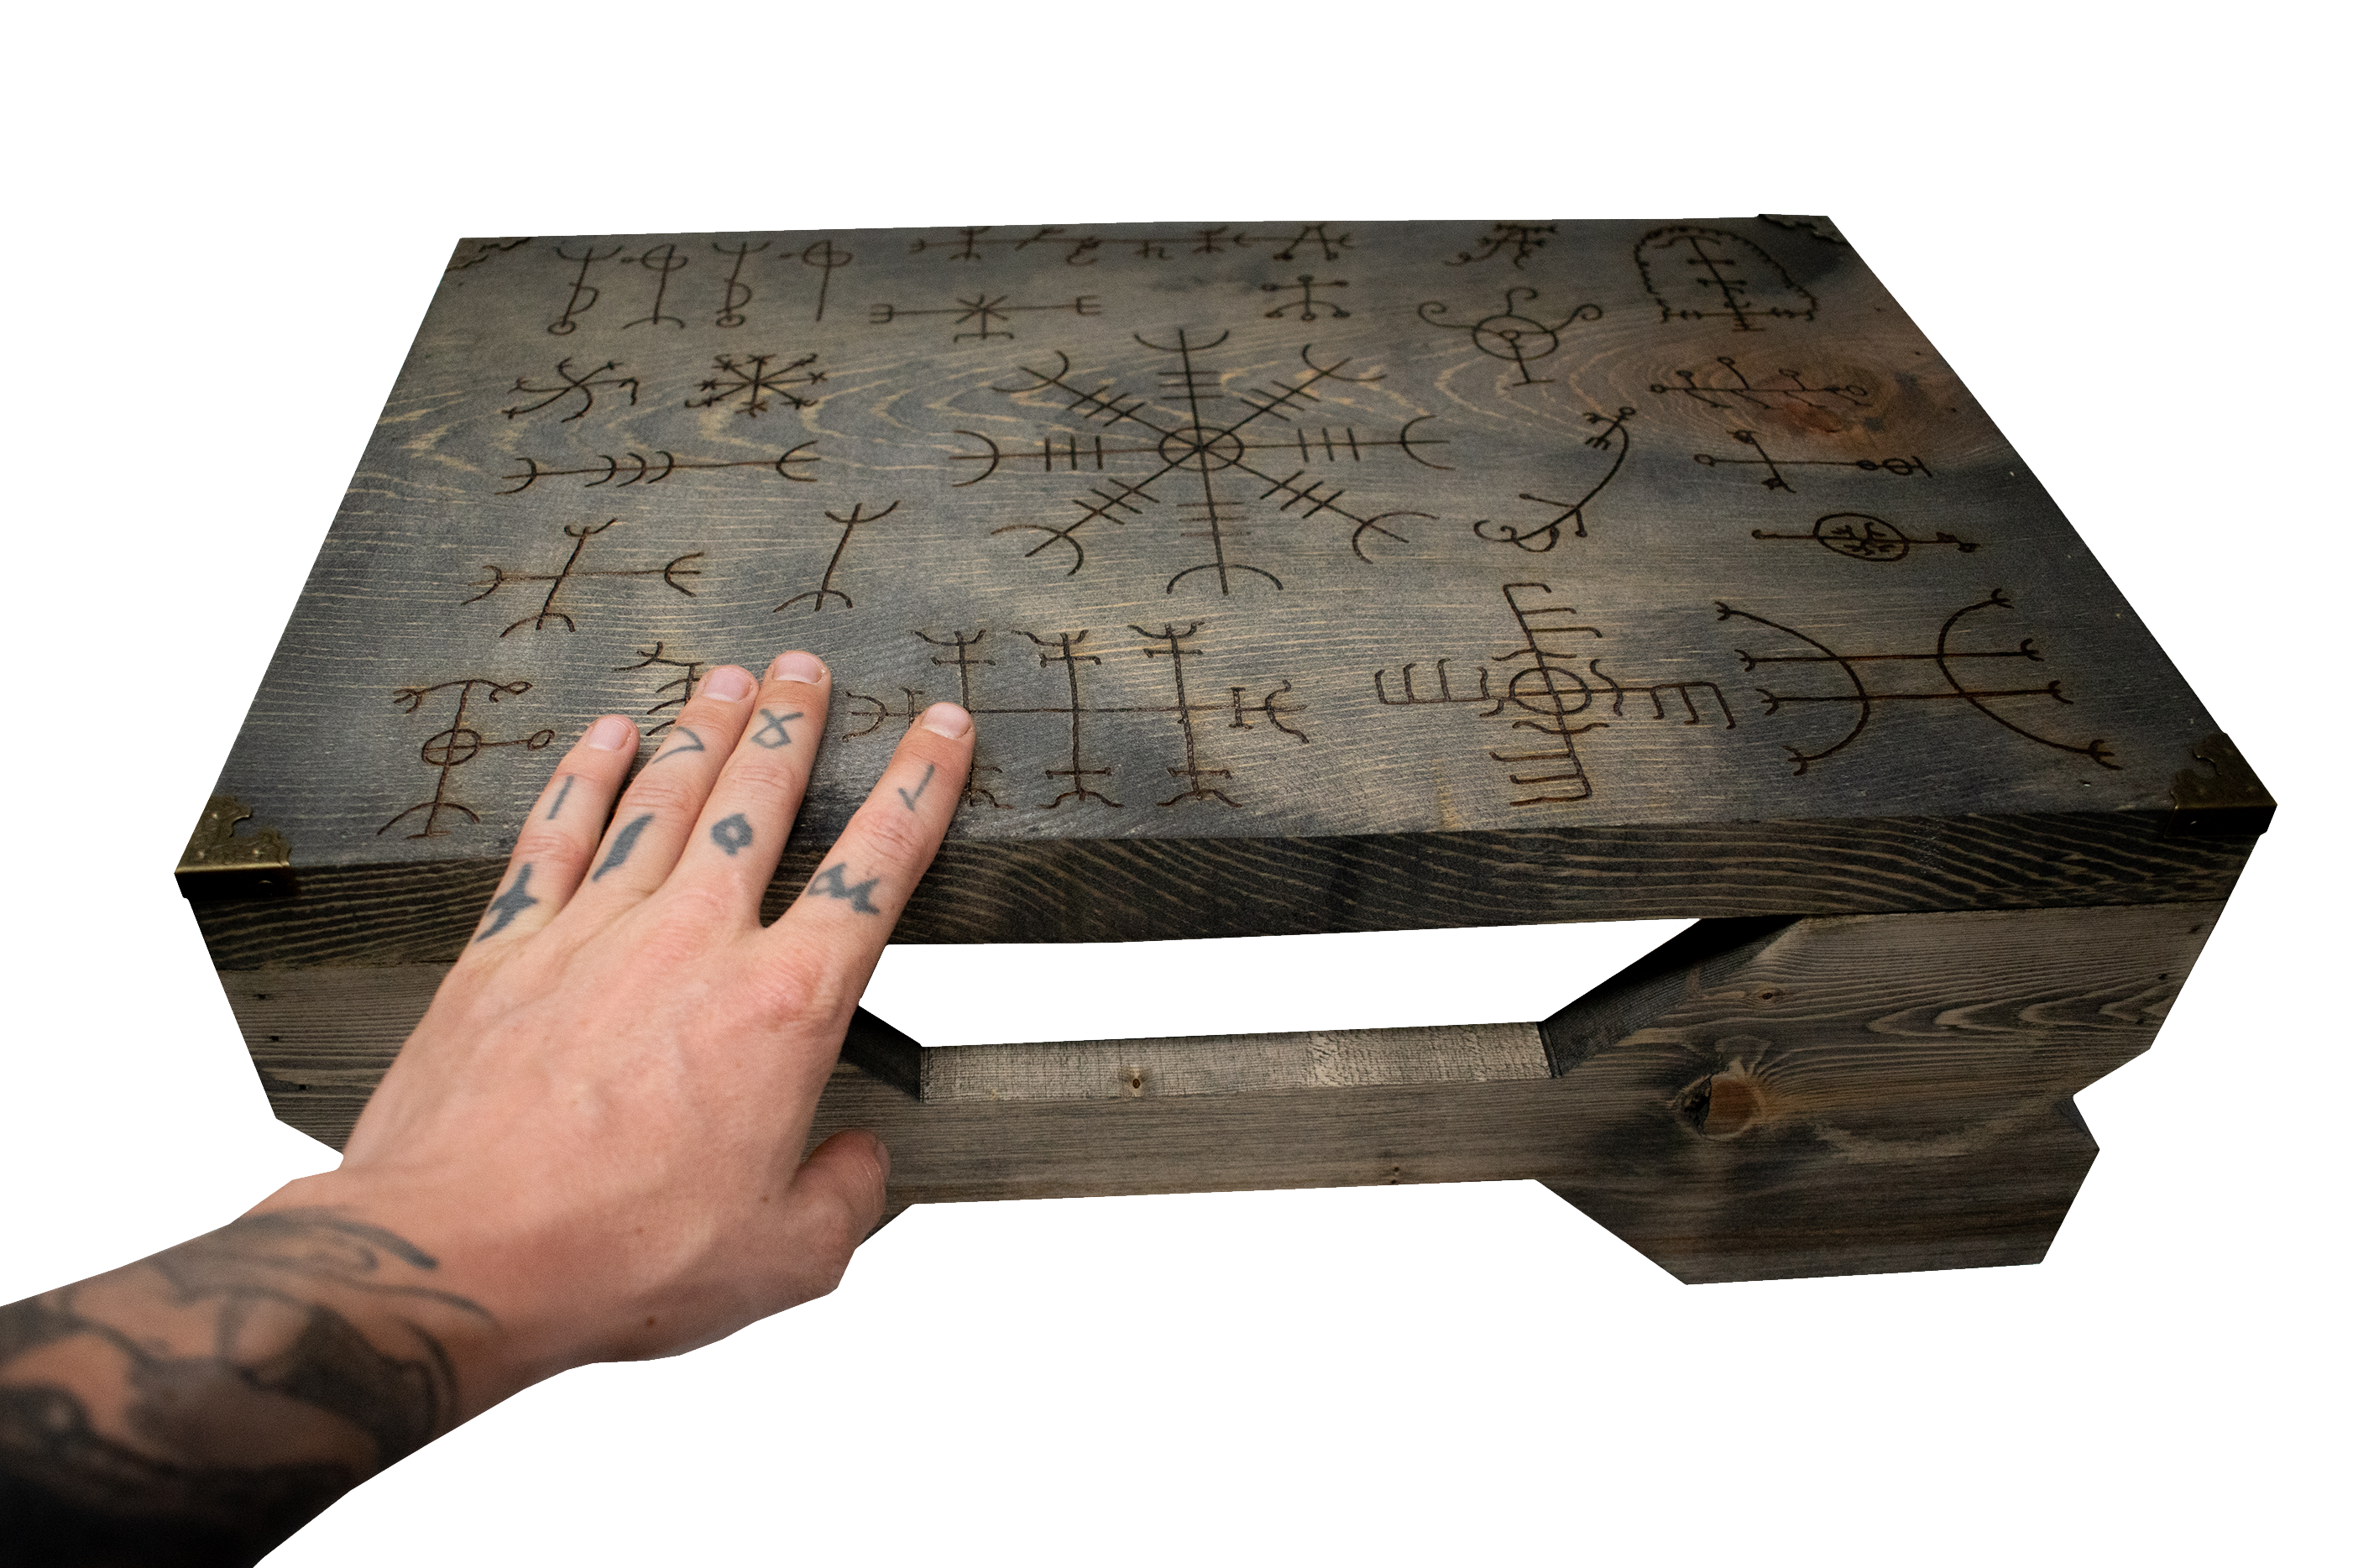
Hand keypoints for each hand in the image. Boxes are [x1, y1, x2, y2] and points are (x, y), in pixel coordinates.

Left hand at [257, 648, 972, 1407]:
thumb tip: (859, 1161)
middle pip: (756, 799)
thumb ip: (847, 1196)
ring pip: (661, 798)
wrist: (456, 1256)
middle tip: (807, 668)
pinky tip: (603, 738)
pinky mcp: (504, 950)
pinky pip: (553, 835)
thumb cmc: (617, 1257)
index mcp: (782, 1008)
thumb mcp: (787, 1258)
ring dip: (701, 728)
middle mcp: (692, 944)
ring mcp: (592, 934)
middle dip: (792, 722)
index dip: (918, 787)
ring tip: (726, 678)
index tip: (938, 730)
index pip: (872, 867)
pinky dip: (582, 777)